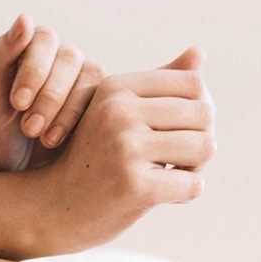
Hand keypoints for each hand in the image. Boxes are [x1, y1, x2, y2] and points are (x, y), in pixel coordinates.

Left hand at [0, 14, 105, 171]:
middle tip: (29, 129)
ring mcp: (82, 82)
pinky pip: (105, 102)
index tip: (17, 103)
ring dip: (68, 110)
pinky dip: (81, 121)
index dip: (34, 69)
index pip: (45, 39)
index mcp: (31, 49)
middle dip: (49, 95)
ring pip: (92, 78)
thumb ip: (0, 56)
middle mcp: (60, 60)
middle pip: (71, 57)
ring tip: (43, 139)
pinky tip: (58, 142)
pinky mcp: (97, 107)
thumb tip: (25, 17)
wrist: (6, 171)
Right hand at [30, 46, 215, 254]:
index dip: (198, 111)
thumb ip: (156, 85)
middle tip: (179, 161)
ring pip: (205, 147)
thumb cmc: (92, 161)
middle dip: (201, 140)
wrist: (55, 209)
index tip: (179, 133)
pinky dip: (186, 194)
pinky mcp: (135, 186)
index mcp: (115, 89)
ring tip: (173, 176)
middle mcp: (118, 112)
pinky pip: (194, 185)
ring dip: (196, 168)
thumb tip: (198, 52)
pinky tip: (163, 198)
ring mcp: (125, 149)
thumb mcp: (115, 114)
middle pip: (204, 114)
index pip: (192, 83)